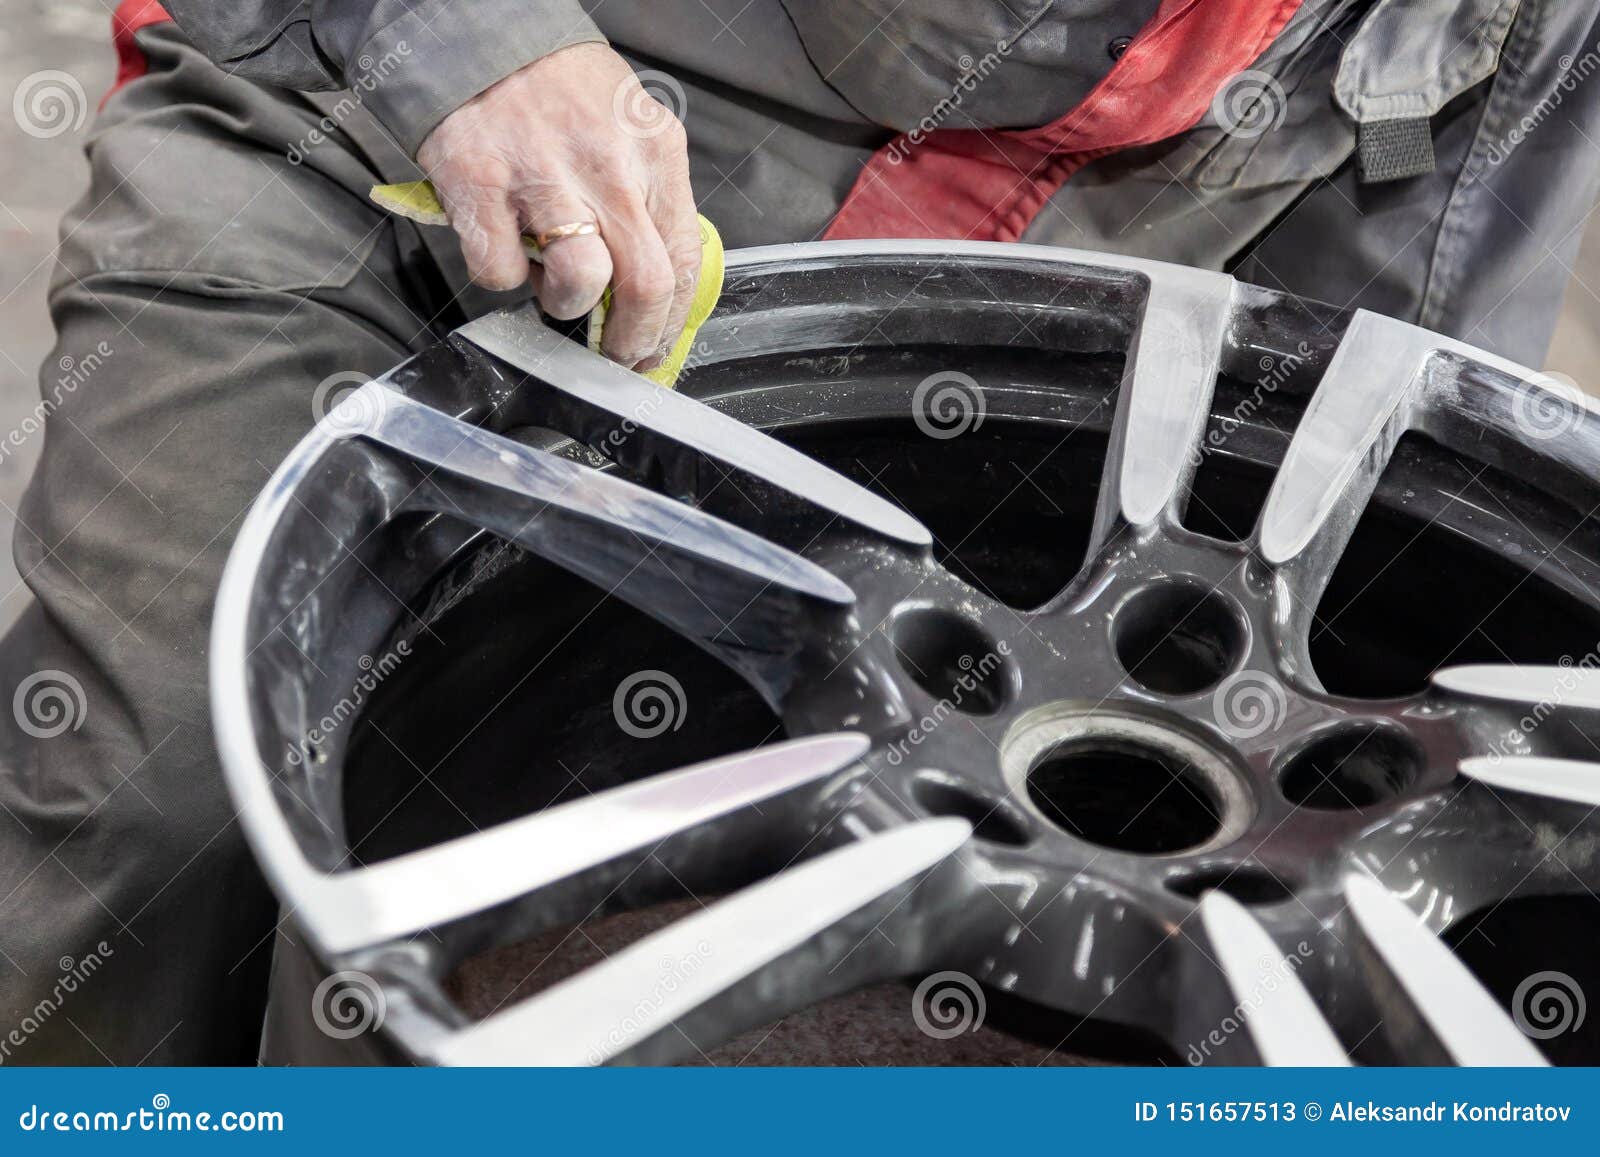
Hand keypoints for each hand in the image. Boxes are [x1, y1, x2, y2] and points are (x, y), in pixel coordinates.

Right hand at [418, 43, 697, 370]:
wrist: (484, 37)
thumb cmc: (562, 92)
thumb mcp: (632, 131)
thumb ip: (650, 200)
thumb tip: (655, 289)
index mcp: (656, 153)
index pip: (683, 261)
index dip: (671, 322)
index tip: (655, 347)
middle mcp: (608, 166)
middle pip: (645, 285)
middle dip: (632, 339)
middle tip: (616, 354)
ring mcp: (543, 176)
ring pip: (580, 284)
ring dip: (567, 307)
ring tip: (556, 290)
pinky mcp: (480, 186)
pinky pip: (501, 271)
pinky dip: (505, 279)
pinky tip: (508, 249)